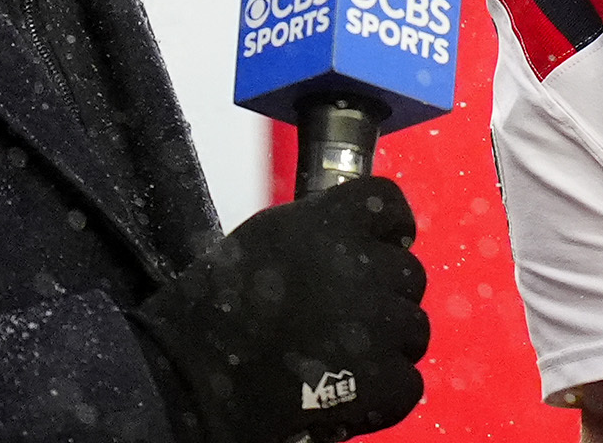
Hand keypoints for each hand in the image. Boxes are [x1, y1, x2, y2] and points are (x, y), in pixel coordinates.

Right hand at [133, 176, 430, 442]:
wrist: (189, 378)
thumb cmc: (212, 311)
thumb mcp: (266, 241)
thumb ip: (319, 234)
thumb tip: (354, 244)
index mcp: (332, 222)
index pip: (389, 206)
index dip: (390, 232)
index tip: (381, 249)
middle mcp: (365, 264)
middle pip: (408, 273)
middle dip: (384, 297)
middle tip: (343, 323)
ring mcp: (380, 323)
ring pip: (413, 328)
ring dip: (387, 345)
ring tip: (340, 362)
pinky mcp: (382, 379)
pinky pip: (407, 382)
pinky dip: (383, 394)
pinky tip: (347, 396)